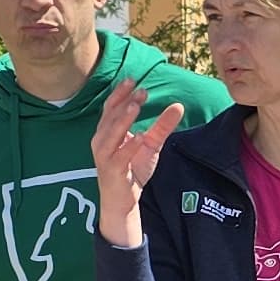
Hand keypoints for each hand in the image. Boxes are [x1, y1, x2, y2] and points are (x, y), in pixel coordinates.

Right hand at [90, 82, 180, 250]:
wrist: (122, 201)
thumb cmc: (132, 170)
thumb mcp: (150, 145)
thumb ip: (162, 126)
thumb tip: (178, 106)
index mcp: (106, 131)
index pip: (111, 107)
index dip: (120, 93)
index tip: (133, 79)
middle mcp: (101, 141)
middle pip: (111, 116)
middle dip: (125, 102)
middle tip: (141, 91)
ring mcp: (104, 156)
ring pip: (111, 133)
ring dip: (123, 119)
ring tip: (136, 106)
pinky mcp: (112, 171)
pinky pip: (120, 156)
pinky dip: (129, 146)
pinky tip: (141, 136)